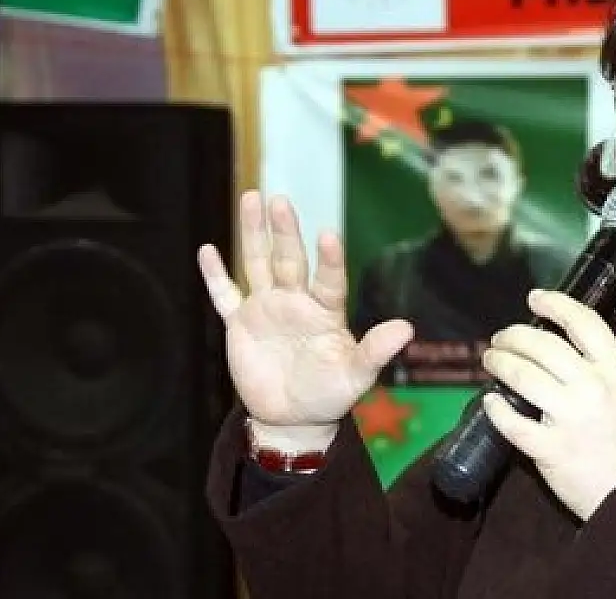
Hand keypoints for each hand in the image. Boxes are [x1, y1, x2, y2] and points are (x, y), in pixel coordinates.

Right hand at [197, 191, 412, 446]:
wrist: (293, 417)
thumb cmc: (329, 394)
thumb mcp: (355, 377)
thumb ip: (375, 351)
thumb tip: (407, 329)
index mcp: (326, 311)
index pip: (329, 280)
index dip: (330, 260)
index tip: (329, 235)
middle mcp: (296, 301)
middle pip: (289, 260)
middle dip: (284, 231)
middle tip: (280, 199)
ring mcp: (267, 308)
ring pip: (258, 263)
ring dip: (254, 233)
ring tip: (252, 197)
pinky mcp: (240, 324)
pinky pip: (225, 294)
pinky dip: (215, 274)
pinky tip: (208, 249)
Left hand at [481, 289, 615, 521]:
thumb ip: (600, 369)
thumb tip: (559, 346)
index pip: (583, 322)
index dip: (555, 304)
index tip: (534, 299)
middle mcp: (592, 388)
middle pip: (542, 345)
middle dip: (514, 336)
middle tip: (500, 338)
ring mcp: (569, 418)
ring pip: (521, 375)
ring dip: (499, 363)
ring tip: (490, 360)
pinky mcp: (549, 448)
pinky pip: (511, 421)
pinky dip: (495, 408)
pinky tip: (490, 401)